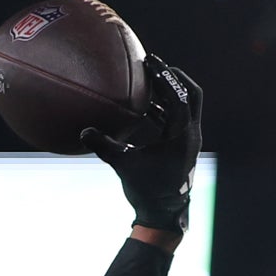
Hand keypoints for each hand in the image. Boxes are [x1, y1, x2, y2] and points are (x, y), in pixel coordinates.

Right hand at [87, 58, 201, 237]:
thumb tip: (83, 131)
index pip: (179, 95)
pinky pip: (175, 120)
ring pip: (185, 106)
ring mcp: (188, 140)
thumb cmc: (147, 192)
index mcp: (182, 134)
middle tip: (155, 65)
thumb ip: (105, 146)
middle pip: (191, 93)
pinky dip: (164, 110)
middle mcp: (190, 134)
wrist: (163, 215)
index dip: (165, 75)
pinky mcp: (182, 147)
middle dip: (174, 77)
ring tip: (148, 82)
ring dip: (169, 93)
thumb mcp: (124, 166)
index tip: (151, 61)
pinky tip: (145, 107)